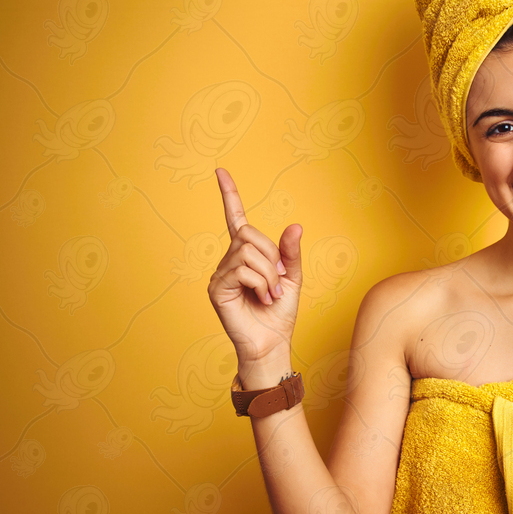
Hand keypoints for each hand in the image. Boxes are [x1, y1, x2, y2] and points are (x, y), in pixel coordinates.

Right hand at [207, 168, 303, 387]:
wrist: (273, 343)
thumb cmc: (280, 313)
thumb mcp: (293, 277)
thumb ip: (290, 252)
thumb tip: (295, 225)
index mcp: (246, 255)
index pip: (236, 218)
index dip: (229, 194)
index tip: (221, 171)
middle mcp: (229, 260)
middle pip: (249, 234)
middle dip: (271, 256)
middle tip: (278, 281)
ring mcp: (220, 274)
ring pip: (248, 252)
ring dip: (269, 274)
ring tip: (271, 294)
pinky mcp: (217, 289)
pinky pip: (243, 270)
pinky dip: (261, 284)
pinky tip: (263, 299)